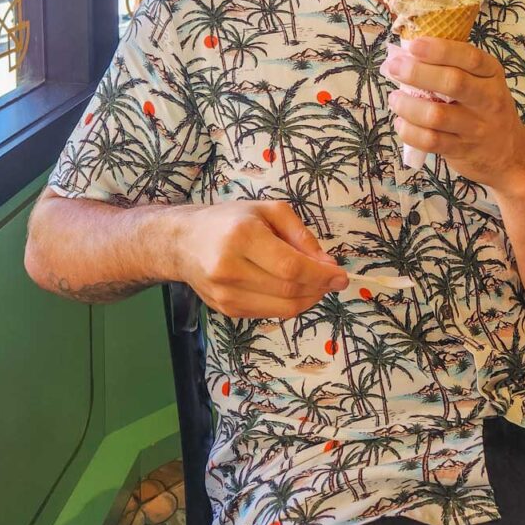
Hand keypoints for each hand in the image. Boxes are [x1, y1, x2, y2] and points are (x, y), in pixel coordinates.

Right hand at [174, 200, 347, 317]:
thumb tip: (327, 264)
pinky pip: (269, 314)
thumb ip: (300, 235)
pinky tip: (292, 290)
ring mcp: (225, 293)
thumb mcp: (268, 211)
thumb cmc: (229, 220)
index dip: (320, 276)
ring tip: (315, 284)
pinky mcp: (225, 310)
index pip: (290, 267)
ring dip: (307, 300)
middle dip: (319, 288)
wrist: (182, 242)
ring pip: (281, 308)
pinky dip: (288, 304)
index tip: (341, 276)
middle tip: (332, 279)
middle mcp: (230, 268)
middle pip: (288, 290)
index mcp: (242, 237)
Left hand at [380, 37, 524, 194]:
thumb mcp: (482, 82)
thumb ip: (453, 67)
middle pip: (453, 82)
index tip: (414, 45)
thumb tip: (407, 55)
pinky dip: (409, 131)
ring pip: (437, 115)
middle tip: (395, 68)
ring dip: (408, 105)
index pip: (469, 57)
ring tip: (394, 99)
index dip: (440, 50)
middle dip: (418, 73)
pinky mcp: (462, 150)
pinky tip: (401, 122)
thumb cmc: (485, 109)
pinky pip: (430, 141)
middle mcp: (488, 99)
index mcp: (492, 74)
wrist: (509, 155)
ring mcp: (476, 127)